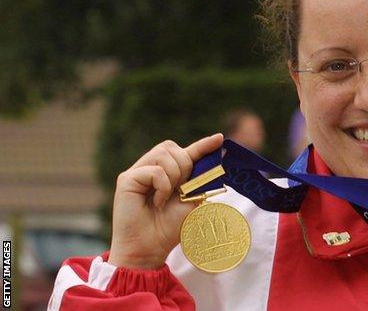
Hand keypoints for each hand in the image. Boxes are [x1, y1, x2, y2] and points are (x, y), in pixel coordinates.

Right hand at [108, 134, 223, 269]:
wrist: (149, 249)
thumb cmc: (169, 228)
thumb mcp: (192, 200)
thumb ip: (201, 178)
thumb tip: (219, 155)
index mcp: (167, 174)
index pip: (185, 152)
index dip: (203, 145)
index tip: (220, 139)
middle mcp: (150, 169)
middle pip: (172, 147)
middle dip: (185, 165)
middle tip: (181, 190)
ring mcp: (137, 173)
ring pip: (163, 154)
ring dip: (174, 175)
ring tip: (167, 197)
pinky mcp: (126, 179)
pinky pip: (154, 170)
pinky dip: (163, 186)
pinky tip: (158, 202)